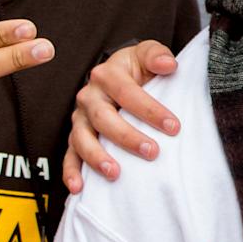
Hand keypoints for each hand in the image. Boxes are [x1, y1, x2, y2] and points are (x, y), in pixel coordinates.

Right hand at [63, 39, 180, 190]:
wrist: (117, 76)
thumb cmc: (135, 68)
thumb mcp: (146, 54)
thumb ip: (157, 55)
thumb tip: (169, 64)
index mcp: (108, 75)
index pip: (127, 93)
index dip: (150, 110)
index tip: (173, 127)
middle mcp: (89, 96)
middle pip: (103, 118)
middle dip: (127, 137)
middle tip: (152, 152)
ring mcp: (80, 118)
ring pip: (82, 138)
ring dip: (97, 157)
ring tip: (115, 173)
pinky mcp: (75, 137)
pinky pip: (69, 155)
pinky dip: (71, 172)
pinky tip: (78, 187)